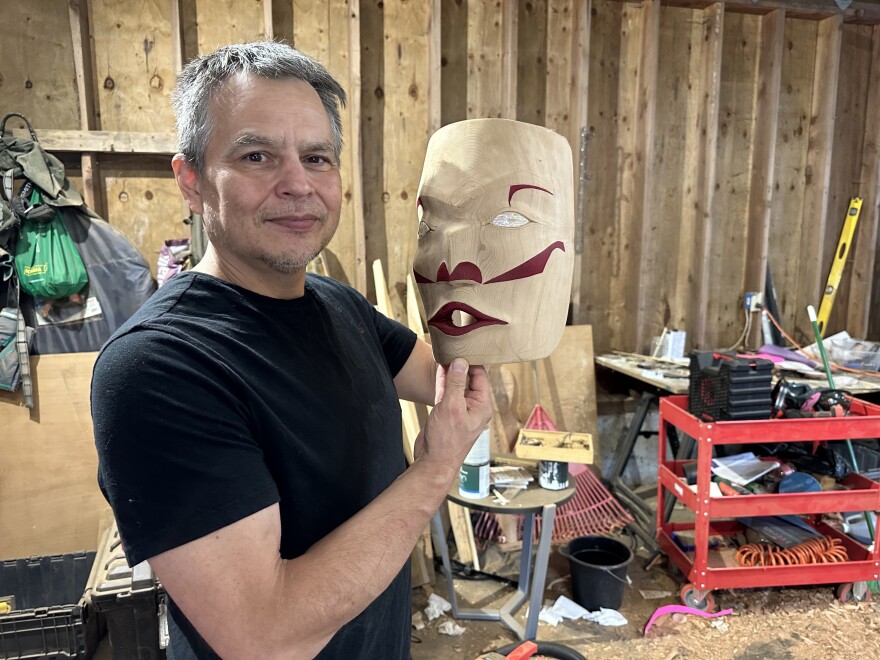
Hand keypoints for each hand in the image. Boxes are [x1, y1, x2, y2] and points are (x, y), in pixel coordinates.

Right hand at [413, 358, 492, 478]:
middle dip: (462, 363)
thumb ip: (455, 383)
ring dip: (452, 370)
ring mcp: (460, 409)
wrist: (433, 462)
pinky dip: (444, 380)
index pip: (481, 376)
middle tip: (454, 344)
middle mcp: (473, 406)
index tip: (464, 346)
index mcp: (482, 405)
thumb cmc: (446, 441)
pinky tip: (440, 368)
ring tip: (446, 352)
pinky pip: (448, 391)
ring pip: (457, 384)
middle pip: (470, 378)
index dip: (472, 360)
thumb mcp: (451, 407)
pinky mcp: (447, 412)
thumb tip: (460, 362)